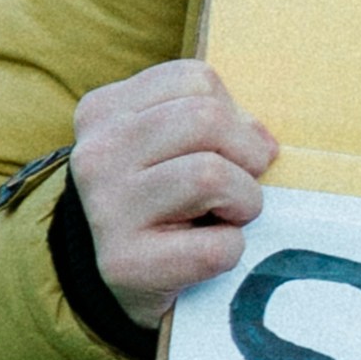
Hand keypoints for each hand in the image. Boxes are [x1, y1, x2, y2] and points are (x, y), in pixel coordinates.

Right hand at [70, 60, 276, 326]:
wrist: (112, 279)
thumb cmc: (157, 201)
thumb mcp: (167, 145)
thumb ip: (211, 121)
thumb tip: (264, 142)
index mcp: (103, 112)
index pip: (194, 79)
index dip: (231, 115)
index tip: (225, 149)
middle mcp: (96, 155)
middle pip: (206, 119)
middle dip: (246, 154)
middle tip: (241, 184)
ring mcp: (106, 209)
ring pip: (210, 174)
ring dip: (244, 200)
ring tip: (228, 217)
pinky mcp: (125, 264)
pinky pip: (216, 246)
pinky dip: (231, 250)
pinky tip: (207, 253)